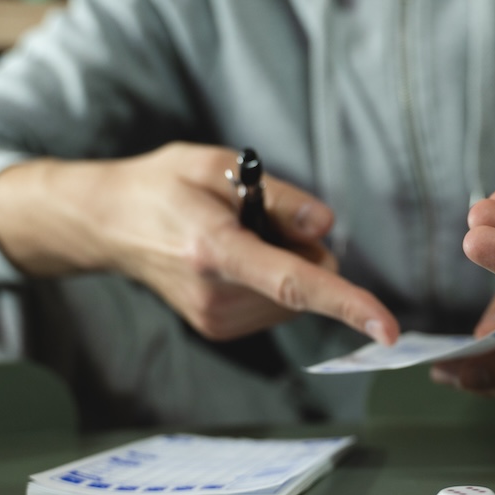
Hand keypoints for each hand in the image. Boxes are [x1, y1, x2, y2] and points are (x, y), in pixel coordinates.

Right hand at [0, 142, 397, 343]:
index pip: (292, 283)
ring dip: (287, 265)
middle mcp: (216, 296)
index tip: (386, 327)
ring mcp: (215, 319)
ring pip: (296, 299)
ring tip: (238, 235)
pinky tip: (234, 257)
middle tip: (260, 217)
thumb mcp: (217, 164)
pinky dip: (271, 282)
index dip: (346, 302)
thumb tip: (326, 225)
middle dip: (304, 249)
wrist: (109, 223)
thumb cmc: (163, 186)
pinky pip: (277, 306)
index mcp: (214, 250)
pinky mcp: (217, 329)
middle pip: (306, 284)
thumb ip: (279, 196)